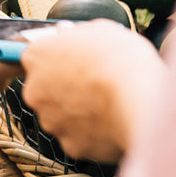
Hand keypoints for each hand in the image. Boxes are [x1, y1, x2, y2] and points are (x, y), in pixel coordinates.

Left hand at [19, 20, 165, 162]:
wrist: (141, 101)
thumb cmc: (122, 60)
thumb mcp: (100, 30)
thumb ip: (77, 34)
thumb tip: (71, 34)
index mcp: (37, 56)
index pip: (36, 57)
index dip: (57, 59)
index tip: (73, 62)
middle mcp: (34, 90)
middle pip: (44, 89)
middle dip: (64, 89)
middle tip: (93, 85)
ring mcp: (50, 120)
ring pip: (60, 116)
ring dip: (77, 113)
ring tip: (107, 104)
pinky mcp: (69, 145)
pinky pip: (79, 138)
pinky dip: (92, 134)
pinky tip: (112, 123)